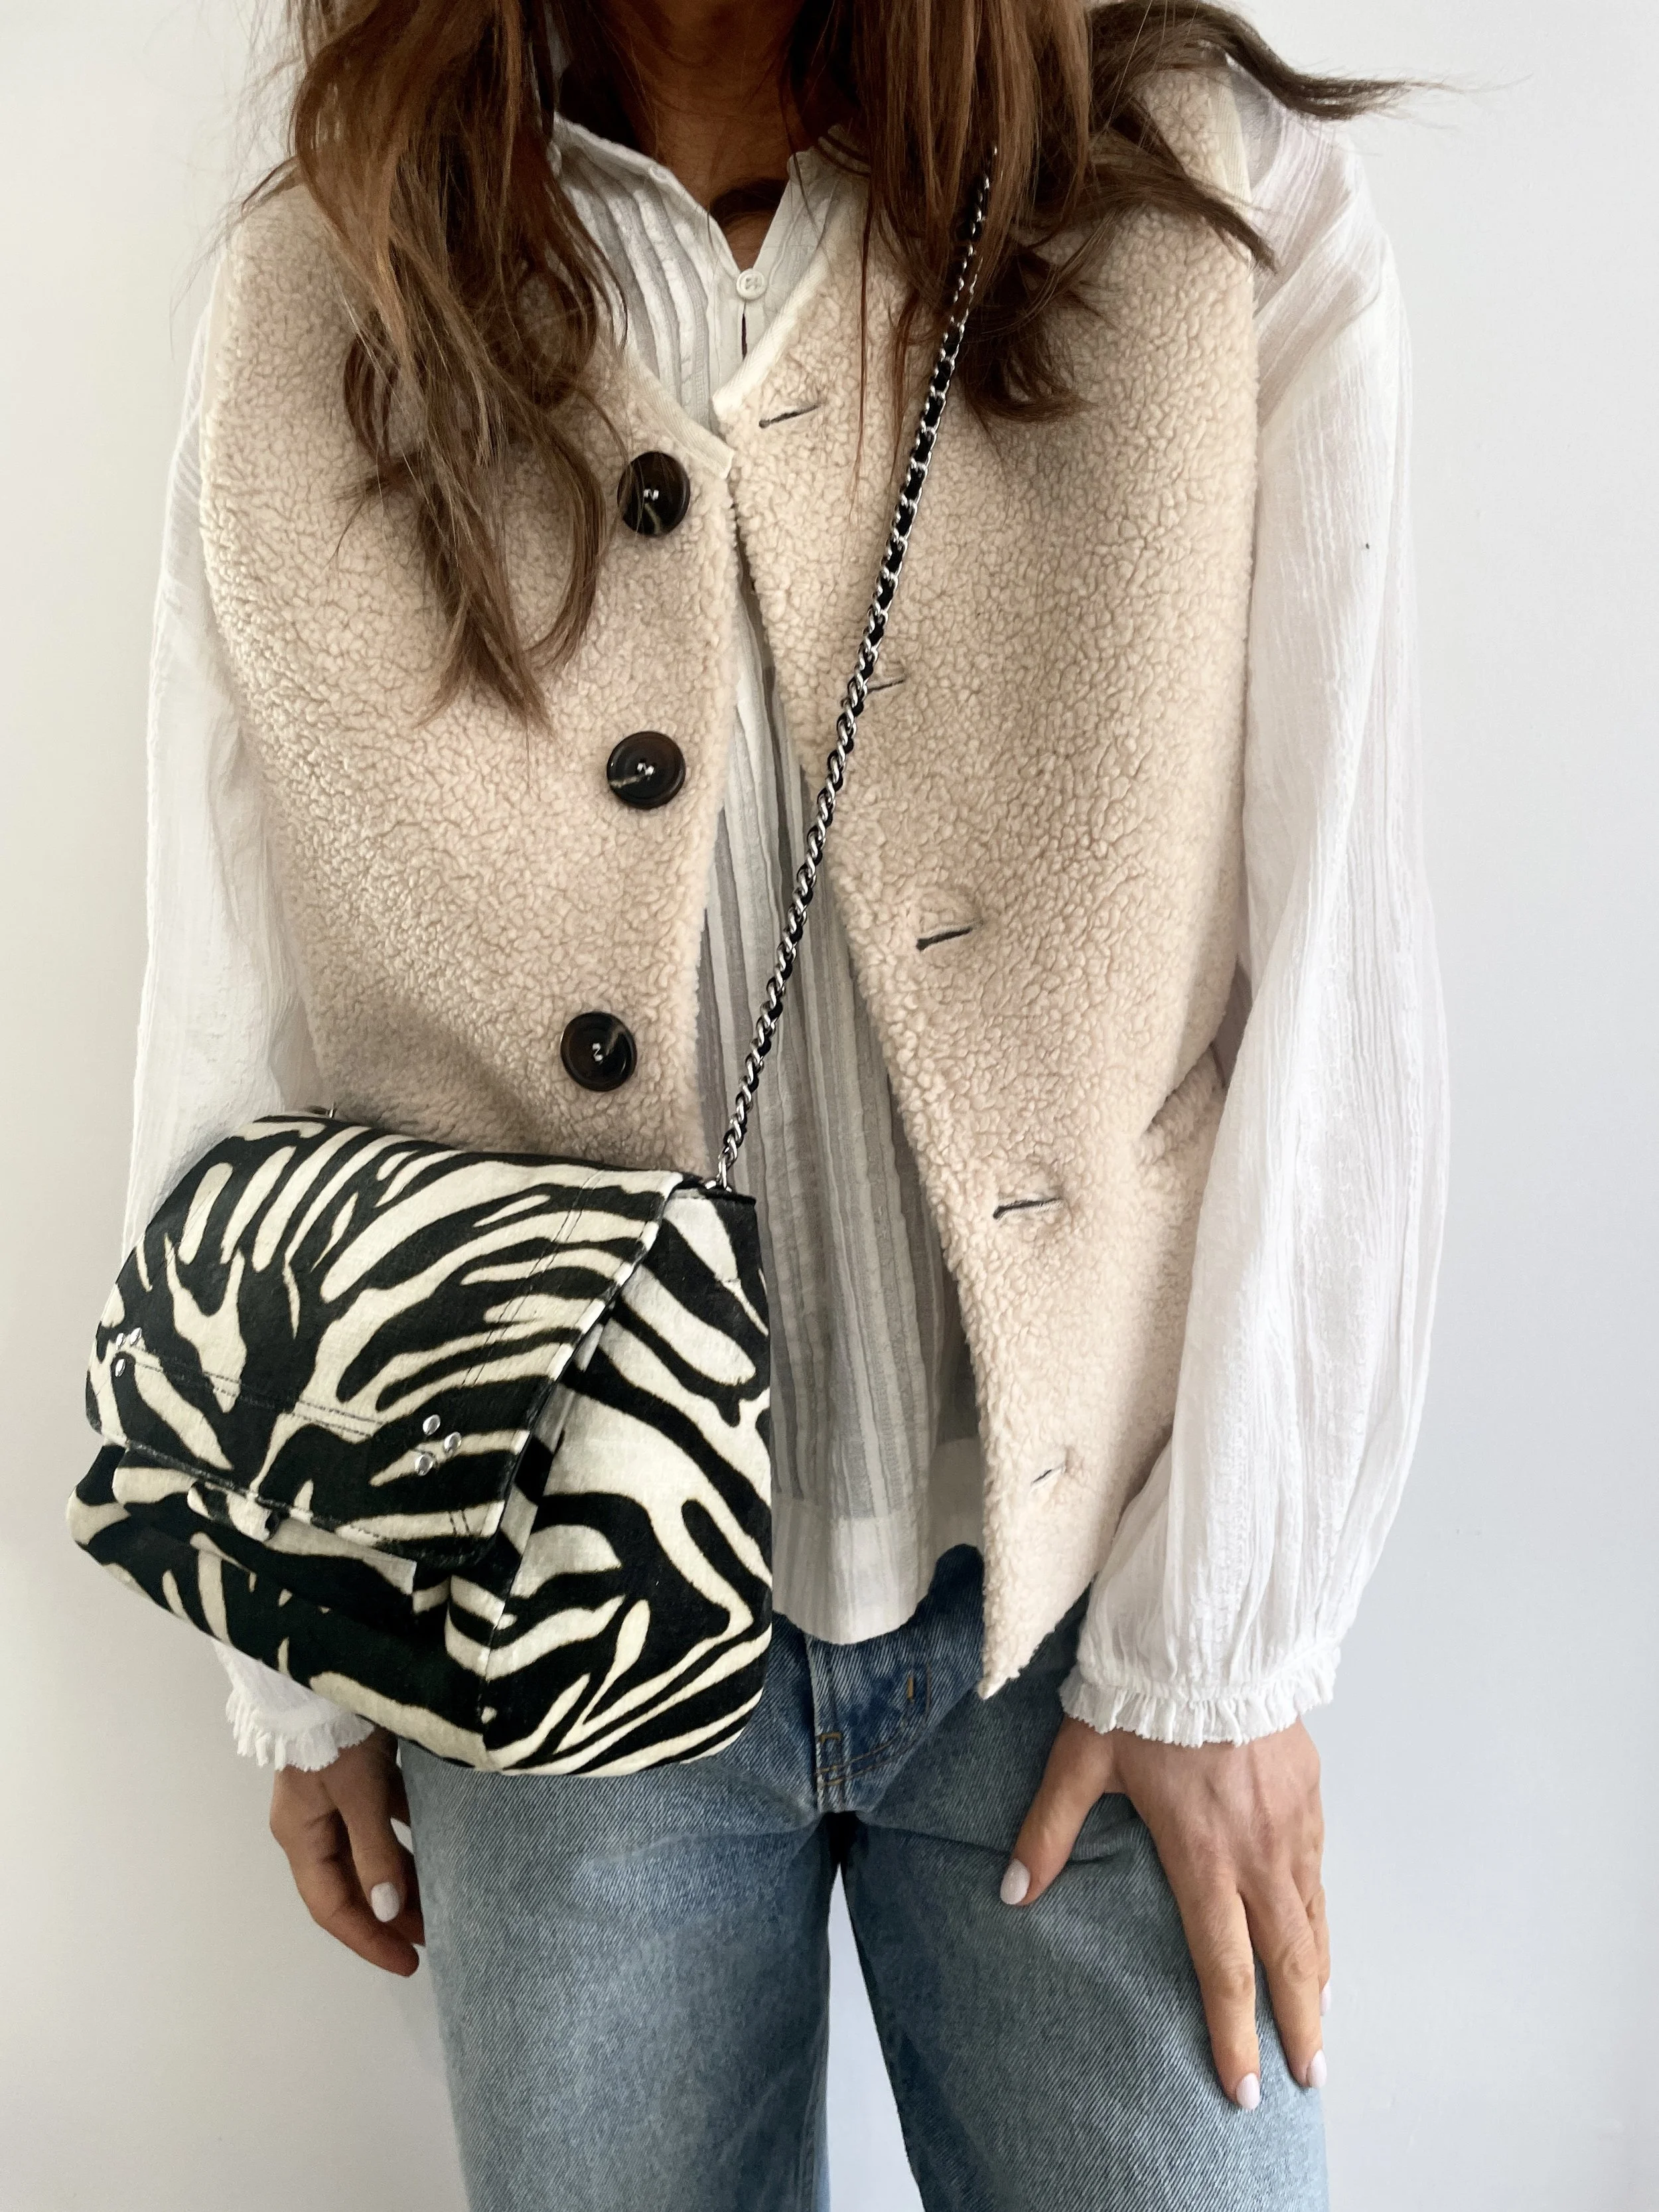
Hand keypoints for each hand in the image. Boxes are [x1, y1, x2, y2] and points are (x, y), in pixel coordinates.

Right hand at [268, 1726, 424, 1974]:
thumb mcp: (359, 1794)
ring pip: (370, 1851)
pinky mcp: (357, 1770)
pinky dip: (407, 1835)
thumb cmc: (339, 1734)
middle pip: (351, 1882)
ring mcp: (334, 1794)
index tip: (408, 1962)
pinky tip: (439, 1841)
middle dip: (390, 1912)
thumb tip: (388, 1910)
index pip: (331, 1906)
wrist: (334, 1666)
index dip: (368, 1938)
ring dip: (402, 1875)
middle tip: (435, 1934)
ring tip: (442, 1896)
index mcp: (301, 1835)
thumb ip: (374, 1851)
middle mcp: (313, 1820)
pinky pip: (383, 1818)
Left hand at [1004, 1716, 1327, 2108]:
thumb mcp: (1082, 1756)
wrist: (1209, 1632)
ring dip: (1318, 1975)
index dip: (1235, 2033)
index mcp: (1202, 1853)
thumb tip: (1012, 1891)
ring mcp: (1290, 1821)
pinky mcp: (1308, 1790)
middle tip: (1308, 2076)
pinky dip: (1324, 1916)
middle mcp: (1256, 1850)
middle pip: (1287, 1958)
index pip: (1224, 1966)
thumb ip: (1048, 1829)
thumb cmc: (1143, 1693)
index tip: (1245, 2087)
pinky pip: (1321, 1870)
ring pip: (1313, 1917)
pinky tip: (1320, 1934)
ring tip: (1318, 2020)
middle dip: (1299, 2025)